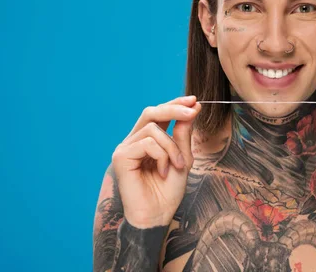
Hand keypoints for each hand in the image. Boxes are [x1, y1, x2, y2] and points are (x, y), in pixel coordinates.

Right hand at [111, 95, 200, 228]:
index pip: (159, 113)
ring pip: (153, 130)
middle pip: (151, 112)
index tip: (194, 100)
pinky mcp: (121, 157)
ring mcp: (125, 147)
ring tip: (177, 166)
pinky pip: (147, 143)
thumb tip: (192, 107)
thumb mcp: (183, 157)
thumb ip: (183, 134)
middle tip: (193, 111)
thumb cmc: (168, 191)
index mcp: (147, 139)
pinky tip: (163, 172)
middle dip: (174, 108)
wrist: (158, 215)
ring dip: (172, 147)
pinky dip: (162, 156)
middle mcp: (134, 140)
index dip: (175, 104)